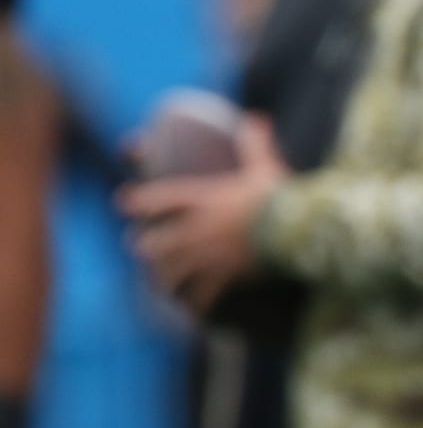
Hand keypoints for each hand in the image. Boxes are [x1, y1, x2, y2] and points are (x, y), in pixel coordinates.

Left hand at [119, 116, 287, 313]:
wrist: (294, 232)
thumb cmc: (280, 198)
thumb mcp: (266, 169)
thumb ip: (255, 146)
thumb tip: (257, 118)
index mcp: (202, 201)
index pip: (159, 200)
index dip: (137, 201)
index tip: (122, 203)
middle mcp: (198, 230)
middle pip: (159, 241)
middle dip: (146, 246)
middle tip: (139, 247)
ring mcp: (209, 256)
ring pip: (173, 270)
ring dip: (163, 276)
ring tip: (159, 282)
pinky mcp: (226, 276)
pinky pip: (204, 294)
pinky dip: (197, 302)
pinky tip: (193, 308)